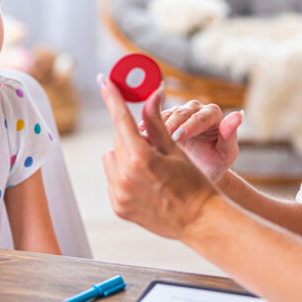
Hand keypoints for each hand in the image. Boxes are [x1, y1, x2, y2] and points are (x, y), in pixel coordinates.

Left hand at [100, 77, 218, 239]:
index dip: (112, 97)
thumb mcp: (175, 148)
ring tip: (151, 169)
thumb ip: (157, 121)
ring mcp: (119, 194)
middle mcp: (125, 176)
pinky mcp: (118, 206)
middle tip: (154, 147)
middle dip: (132, 137)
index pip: (121, 119)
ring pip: (111, 159)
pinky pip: (112, 179)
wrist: (199, 221)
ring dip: (125, 156)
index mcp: (140, 157)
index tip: (102, 81)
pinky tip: (146, 184)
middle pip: (118, 140)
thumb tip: (153, 93)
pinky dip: (124, 175)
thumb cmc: (193, 182)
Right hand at [140, 100, 241, 184]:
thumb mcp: (225, 154)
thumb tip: (238, 115)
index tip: (178, 137)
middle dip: (171, 126)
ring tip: (145, 138)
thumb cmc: (215, 165)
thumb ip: (230, 135)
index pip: (202, 117)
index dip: (189, 126)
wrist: (200, 174)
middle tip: (160, 139)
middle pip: (182, 113)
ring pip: (166, 114)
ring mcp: (180, 113)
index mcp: (215, 115)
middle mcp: (197, 109)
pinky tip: (139, 135)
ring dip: (155, 125)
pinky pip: (154, 119)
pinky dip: (147, 127)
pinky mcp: (165, 119)